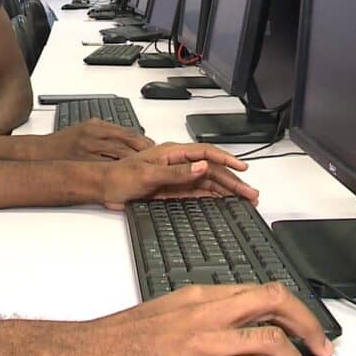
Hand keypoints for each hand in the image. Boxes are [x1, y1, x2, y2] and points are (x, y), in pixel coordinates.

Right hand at [34, 118, 154, 160]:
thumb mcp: (85, 130)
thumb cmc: (62, 144)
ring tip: (145, 171)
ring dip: (133, 163)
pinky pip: (105, 168)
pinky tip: (126, 177)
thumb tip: (126, 138)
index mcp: (96, 125)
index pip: (128, 133)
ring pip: (118, 155)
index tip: (154, 150)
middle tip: (156, 162)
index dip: (144, 142)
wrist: (39, 153)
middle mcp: (94, 135)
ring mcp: (88, 149)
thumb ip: (104, 132)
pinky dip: (118, 172)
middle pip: (127, 143)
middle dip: (144, 153)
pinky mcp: (83, 162)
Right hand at [69, 283, 332, 355]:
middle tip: (324, 351)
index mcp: (196, 297)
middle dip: (308, 327)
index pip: (259, 290)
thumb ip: (200, 325)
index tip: (308, 329)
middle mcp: (204, 314)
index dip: (293, 309)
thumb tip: (233, 343)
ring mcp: (202, 343)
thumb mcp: (163, 319)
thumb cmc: (116, 343)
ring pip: (271, 343)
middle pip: (273, 304)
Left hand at [102, 142, 256, 208]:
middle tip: (251, 193)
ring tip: (244, 199)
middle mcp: (177, 163)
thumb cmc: (120, 176)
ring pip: (206, 183)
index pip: (206, 153)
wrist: (103, 188)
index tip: (243, 169)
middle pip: (211, 170)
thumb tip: (201, 167)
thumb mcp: (149, 174)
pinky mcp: (171, 191)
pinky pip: (196, 193)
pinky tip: (223, 202)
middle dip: (232, 180)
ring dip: (225, 190)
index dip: (227, 160)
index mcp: (172, 153)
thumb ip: (177, 172)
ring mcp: (175, 177)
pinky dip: (211, 197)